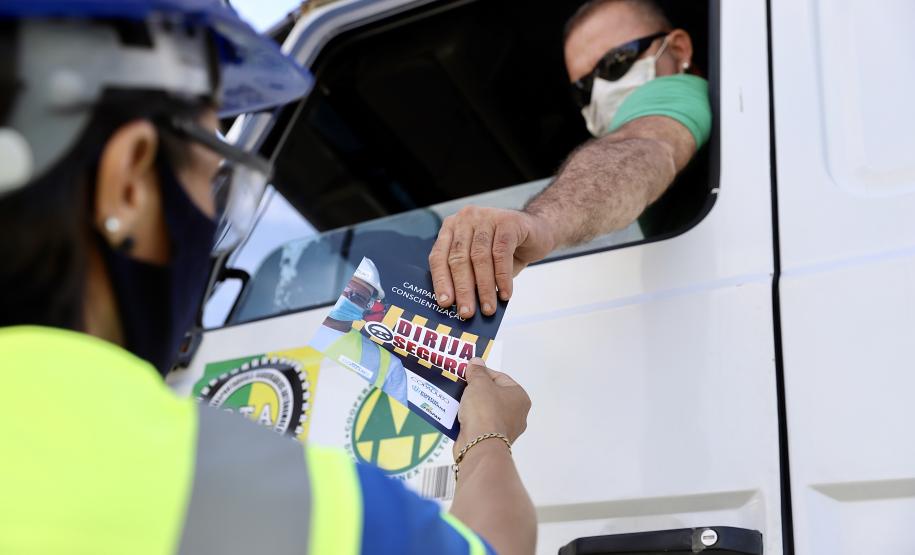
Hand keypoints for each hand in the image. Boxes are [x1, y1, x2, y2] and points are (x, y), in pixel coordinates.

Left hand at [429, 206, 554, 317]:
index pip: (439, 257)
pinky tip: (505, 294)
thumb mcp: (482, 263)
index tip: (445, 304)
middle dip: (463, 289)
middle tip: (467, 312)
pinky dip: (502, 277)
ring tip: (488, 308)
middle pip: (459, 258)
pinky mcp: (507, 222)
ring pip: (480, 257)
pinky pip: (501, 253)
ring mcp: (486, 217)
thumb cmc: (505, 250)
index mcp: (451, 228)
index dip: (441, 281)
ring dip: (484, 287)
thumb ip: (469, 277)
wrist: (537, 232)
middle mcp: (465, 219)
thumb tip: (461, 305)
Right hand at [455, 358, 530, 458]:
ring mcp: (505, 429)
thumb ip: (477, 371)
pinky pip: (478, 424)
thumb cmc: (485, 411)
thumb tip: (476, 362)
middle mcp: (516, 414)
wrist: (479, 445)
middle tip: (461, 384)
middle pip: (492, 394)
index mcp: (519, 397)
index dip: (483, 373)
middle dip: (475, 390)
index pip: (500, 378)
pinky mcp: (491, 440)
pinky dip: (468, 419)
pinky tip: (456, 414)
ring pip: (484, 410)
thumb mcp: (479, 383)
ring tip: (456, 398)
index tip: (469, 371)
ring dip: (470, 405)